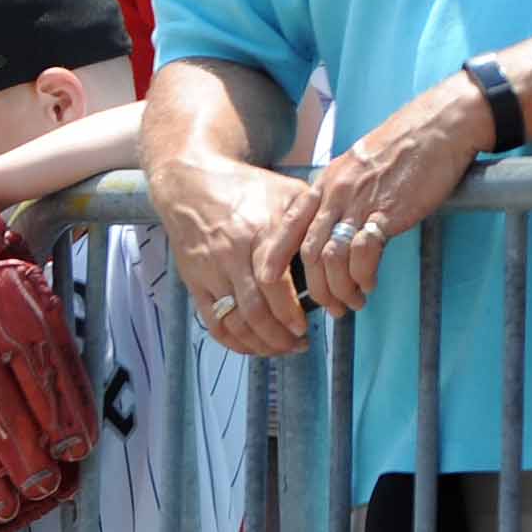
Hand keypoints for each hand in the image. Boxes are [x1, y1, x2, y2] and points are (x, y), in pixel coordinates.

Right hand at [146, 144, 315, 357]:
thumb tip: (340, 243)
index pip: (273, 283)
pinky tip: (251, 347)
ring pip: (234, 321)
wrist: (191, 182)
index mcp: (259, 233)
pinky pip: (213, 321)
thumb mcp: (285, 190)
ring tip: (280, 348)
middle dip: (279, 336)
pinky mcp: (194, 281)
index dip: (289, 312)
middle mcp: (232, 255)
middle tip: (299, 343)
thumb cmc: (247, 187)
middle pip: (254, 310)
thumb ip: (312, 217)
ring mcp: (211, 271)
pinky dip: (232, 341)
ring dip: (259, 343)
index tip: (304, 327)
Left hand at [294, 69, 494, 315]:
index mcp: (325, 182)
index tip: (269, 282)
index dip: (275, 256)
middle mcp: (335, 193)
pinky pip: (363, 253)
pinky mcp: (387, 212)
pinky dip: (363, 275)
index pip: (289, 224)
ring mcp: (359, 202)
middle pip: (308, 251)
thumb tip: (335, 226)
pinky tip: (370, 283)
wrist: (437, 126)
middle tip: (329, 306)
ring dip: (339, 288)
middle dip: (315, 287)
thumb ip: (342, 193)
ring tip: (352, 301)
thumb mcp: (358, 167)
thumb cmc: (403, 147)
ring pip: (331, 258)